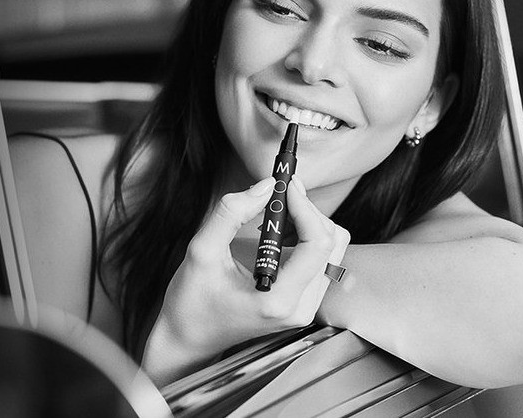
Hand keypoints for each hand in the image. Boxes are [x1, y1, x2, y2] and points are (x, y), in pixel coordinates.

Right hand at [142, 176, 349, 383]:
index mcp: (279, 298)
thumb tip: (266, 186)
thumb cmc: (191, 301)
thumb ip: (231, 214)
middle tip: (279, 194)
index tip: (285, 184)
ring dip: (308, 222)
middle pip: (332, 243)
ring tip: (274, 213)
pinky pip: (319, 259)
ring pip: (330, 249)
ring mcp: (305, 307)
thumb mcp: (201, 251)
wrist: (190, 337)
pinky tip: (276, 231)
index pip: (317, 243)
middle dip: (308, 210)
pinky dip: (304, 236)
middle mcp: (300, 306)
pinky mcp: (302, 302)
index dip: (305, 206)